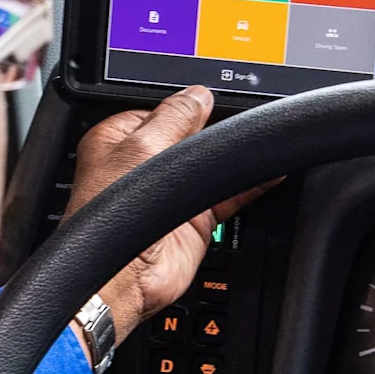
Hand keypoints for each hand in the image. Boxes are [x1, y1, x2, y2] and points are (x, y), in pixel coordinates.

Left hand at [63, 86, 269, 346]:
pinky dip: (251, 183)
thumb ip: (174, 118)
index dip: (186, 106)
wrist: (120, 277)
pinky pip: (231, 194)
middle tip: (235, 125)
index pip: (162, 110)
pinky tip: (268, 172)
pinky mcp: (197, 219)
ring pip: (214, 165)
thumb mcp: (140, 148)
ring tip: (255, 144)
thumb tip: (198, 96)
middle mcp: (146, 165)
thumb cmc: (106, 220)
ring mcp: (173, 193)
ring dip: (233, 156)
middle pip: (192, 137)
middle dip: (213, 132)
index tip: (212, 101)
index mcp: (120, 141)